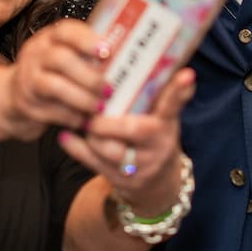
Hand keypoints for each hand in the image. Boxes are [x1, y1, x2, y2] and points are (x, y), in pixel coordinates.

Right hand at [6, 20, 108, 139]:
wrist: (12, 95)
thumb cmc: (52, 73)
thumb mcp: (65, 55)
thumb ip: (88, 54)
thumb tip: (127, 58)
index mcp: (50, 37)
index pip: (66, 31)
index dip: (88, 40)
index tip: (108, 52)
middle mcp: (36, 53)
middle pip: (62, 60)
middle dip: (90, 77)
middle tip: (109, 89)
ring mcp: (27, 78)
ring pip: (55, 87)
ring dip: (82, 99)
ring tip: (100, 108)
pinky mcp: (25, 103)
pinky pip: (51, 111)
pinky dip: (72, 117)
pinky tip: (85, 120)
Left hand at [59, 67, 195, 215]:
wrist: (158, 186)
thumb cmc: (156, 139)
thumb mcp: (164, 119)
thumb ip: (164, 95)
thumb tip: (178, 64)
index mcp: (168, 124)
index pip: (174, 104)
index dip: (178, 90)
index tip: (187, 73)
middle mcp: (158, 146)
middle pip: (133, 129)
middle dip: (108, 120)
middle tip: (93, 107)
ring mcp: (140, 166)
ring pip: (109, 148)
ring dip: (92, 133)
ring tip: (84, 120)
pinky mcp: (122, 180)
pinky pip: (94, 162)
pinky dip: (76, 148)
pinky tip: (65, 136)